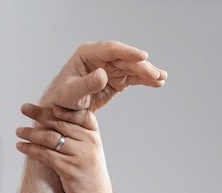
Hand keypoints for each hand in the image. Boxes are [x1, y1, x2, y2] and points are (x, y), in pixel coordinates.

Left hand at [15, 104, 112, 192]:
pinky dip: (31, 149)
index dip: (61, 107)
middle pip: (60, 123)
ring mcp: (79, 155)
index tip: (47, 102)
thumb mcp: (87, 146)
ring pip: (50, 138)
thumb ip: (75, 131)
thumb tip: (51, 114)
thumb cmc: (86, 169)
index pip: (76, 113)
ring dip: (31, 133)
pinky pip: (45, 155)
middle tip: (24, 108)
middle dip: (40, 114)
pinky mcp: (69, 169)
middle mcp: (88, 141)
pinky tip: (21, 146)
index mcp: (93, 132)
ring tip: (18, 131)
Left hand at [40, 40, 166, 112]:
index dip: (128, 52)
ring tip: (161, 79)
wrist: (60, 112)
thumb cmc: (60, 100)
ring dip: (147, 73)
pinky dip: (144, 80)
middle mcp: (101, 58)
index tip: (143, 56)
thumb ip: (86, 84)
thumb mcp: (70, 93)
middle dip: (141, 66)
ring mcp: (109, 68)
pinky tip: (158, 83)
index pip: (111, 49)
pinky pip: (132, 78)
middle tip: (155, 74)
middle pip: (125, 59)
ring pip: (132, 68)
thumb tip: (103, 74)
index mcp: (87, 54)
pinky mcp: (115, 80)